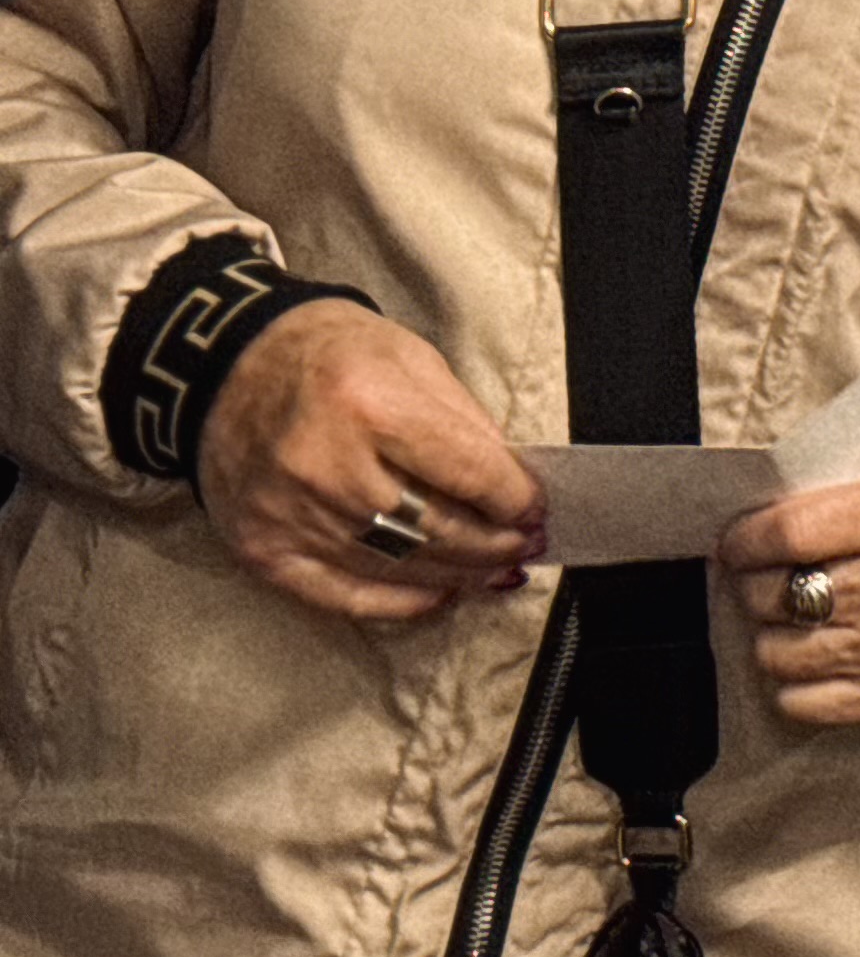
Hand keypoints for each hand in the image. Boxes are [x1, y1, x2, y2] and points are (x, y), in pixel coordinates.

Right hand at [198, 301, 543, 621]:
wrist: (225, 367)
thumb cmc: (331, 354)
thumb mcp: (412, 359)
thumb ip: (464, 421)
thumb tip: (511, 481)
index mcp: (368, 404)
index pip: (465, 471)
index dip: (514, 498)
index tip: (538, 509)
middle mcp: (324, 466)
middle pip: (434, 528)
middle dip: (494, 543)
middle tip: (526, 545)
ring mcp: (288, 516)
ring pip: (396, 567)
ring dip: (457, 575)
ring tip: (494, 571)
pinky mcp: (261, 550)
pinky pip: (341, 596)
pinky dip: (397, 602)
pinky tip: (436, 593)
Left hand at [719, 450, 859, 724]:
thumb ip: (822, 481)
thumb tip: (742, 514)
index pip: (791, 534)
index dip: (747, 541)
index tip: (738, 543)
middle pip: (776, 597)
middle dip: (753, 586)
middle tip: (765, 575)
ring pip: (777, 654)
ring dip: (772, 632)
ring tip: (792, 612)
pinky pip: (799, 702)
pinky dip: (793, 679)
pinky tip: (813, 649)